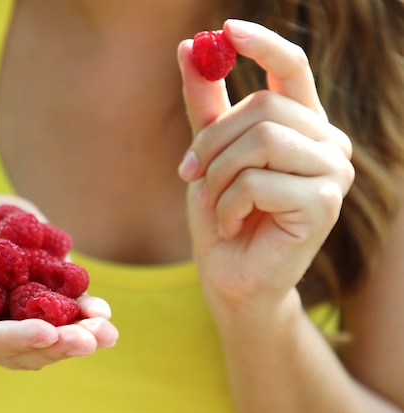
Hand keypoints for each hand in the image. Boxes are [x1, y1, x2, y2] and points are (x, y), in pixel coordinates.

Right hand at [0, 191, 117, 369]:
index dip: (18, 339)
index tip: (47, 332)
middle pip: (29, 348)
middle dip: (61, 344)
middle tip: (91, 338)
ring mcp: (22, 318)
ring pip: (53, 336)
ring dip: (81, 334)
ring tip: (106, 330)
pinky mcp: (44, 300)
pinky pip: (67, 312)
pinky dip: (85, 312)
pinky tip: (103, 312)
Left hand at [177, 20, 353, 314]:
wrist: (231, 276)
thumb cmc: (222, 215)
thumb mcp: (208, 154)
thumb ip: (205, 105)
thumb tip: (188, 46)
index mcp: (302, 126)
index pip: (292, 68)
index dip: (261, 43)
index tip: (225, 28)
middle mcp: (328, 142)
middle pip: (264, 107)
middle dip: (212, 142)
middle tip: (188, 173)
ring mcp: (333, 172)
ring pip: (261, 141)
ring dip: (218, 176)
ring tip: (213, 203)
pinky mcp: (325, 203)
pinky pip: (257, 182)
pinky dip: (227, 204)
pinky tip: (232, 224)